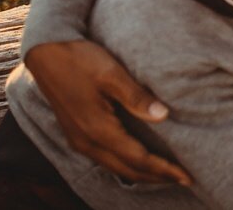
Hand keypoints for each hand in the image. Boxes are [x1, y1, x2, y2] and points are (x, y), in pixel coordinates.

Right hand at [24, 40, 189, 185]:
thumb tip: (163, 115)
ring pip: (115, 167)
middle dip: (156, 177)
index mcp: (97, 130)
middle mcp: (86, 142)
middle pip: (127, 170)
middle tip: (184, 179)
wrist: (46, 53)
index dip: (164, 169)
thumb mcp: (111, 74)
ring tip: (166, 173)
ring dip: (141, 173)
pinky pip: (105, 159)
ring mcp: (79, 140)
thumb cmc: (80, 60)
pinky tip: (138, 159)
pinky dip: (126, 164)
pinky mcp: (77, 134)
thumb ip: (136, 97)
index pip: (137, 159)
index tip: (187, 176)